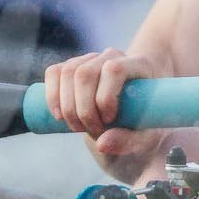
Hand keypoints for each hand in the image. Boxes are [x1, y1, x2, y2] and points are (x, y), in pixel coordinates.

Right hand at [44, 48, 166, 160]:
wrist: (135, 114)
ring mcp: (91, 58)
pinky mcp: (73, 66)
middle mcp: (113, 55)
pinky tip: (60, 115)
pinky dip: (52, 96)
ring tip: (78, 127)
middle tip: (92, 131)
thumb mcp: (145, 137)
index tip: (109, 120)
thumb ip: (128, 141)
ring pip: (67, 72)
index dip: (106, 96)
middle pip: (86, 73)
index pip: (114, 69)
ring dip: (67, 105)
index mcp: (139, 65)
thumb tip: (102, 144)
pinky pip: (54, 72)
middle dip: (83, 108)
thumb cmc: (144, 124)